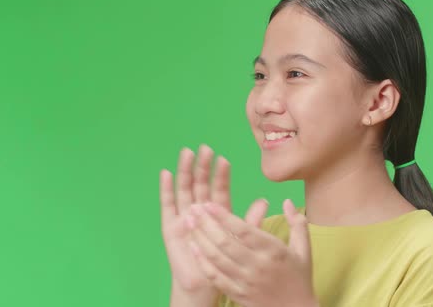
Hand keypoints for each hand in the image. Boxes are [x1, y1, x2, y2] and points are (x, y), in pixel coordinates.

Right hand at [159, 144, 238, 291]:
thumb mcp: (240, 238)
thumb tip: (265, 201)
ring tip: (187, 153)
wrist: (204, 283)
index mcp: (217, 212)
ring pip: (184, 189)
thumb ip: (250, 219)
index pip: (219, 188)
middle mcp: (200, 210)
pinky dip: (166, 189)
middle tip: (205, 148)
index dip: (221, 174)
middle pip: (200, 184)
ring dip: (185, 171)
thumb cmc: (225, 261)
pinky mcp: (170, 225)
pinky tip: (166, 173)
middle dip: (202, 166)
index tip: (223, 159)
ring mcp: (184, 216)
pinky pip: (168, 204)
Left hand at [184, 198, 317, 306]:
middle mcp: (257, 266)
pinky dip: (202, 261)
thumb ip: (297, 223)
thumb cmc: (299, 276)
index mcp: (273, 251)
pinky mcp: (237, 294)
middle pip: (225, 242)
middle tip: (193, 208)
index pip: (244, 230)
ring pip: (216, 258)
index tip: (209, 203)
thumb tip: (286, 200)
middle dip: (205, 223)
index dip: (224, 216)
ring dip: (199, 239)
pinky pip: (215, 277)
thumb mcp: (304, 248)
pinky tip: (193, 247)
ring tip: (188, 222)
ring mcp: (245, 282)